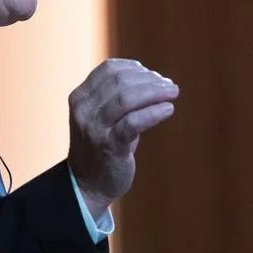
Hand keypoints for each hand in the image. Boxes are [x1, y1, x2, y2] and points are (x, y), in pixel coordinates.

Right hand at [68, 59, 177, 218]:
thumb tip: (153, 77)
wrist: (87, 184)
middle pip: (120, 81)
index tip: (154, 75)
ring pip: (127, 99)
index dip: (135, 68)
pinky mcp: (109, 146)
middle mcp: (83, 110)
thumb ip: (118, 95)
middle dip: (150, 80)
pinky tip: (168, 110)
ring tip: (172, 93)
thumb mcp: (101, 115)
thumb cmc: (101, 145)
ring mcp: (94, 128)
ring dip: (155, 92)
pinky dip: (154, 113)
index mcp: (80, 97)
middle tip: (170, 86)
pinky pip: (134, 122)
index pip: (108, 69)